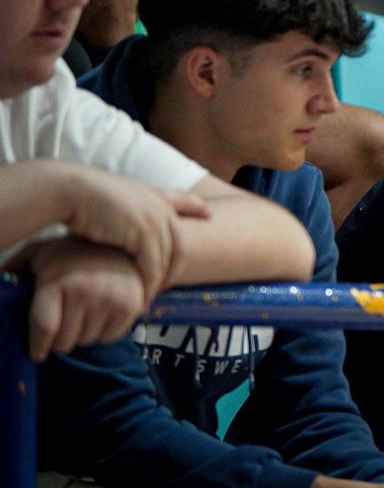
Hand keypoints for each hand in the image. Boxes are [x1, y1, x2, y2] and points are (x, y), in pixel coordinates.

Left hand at [25, 238, 145, 360]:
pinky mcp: (132, 306)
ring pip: (87, 341)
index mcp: (58, 282)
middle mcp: (86, 292)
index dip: (38, 346)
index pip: (45, 329)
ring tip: (82, 313)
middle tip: (62, 323)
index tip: (37, 353)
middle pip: (65, 342)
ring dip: (81, 333)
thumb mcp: (37, 254)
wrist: (120, 238)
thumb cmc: (72, 251)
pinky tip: (100, 312)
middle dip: (60, 337)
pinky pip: (110, 337)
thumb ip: (13, 271)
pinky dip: (103, 331)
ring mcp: (111, 300)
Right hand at [58, 164, 210, 298]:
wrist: (70, 189)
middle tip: (163, 287)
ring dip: (159, 281)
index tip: (208, 213)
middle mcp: (161, 207)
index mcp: (154, 194)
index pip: (183, 200)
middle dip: (174, 268)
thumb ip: (126, 210)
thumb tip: (123, 226)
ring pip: (168, 260)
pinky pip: (153, 267)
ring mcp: (156, 221)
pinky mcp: (145, 236)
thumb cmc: (80, 194)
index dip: (196, 207)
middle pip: (180, 245)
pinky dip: (149, 284)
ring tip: (149, 298)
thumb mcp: (112, 196)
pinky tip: (142, 297)